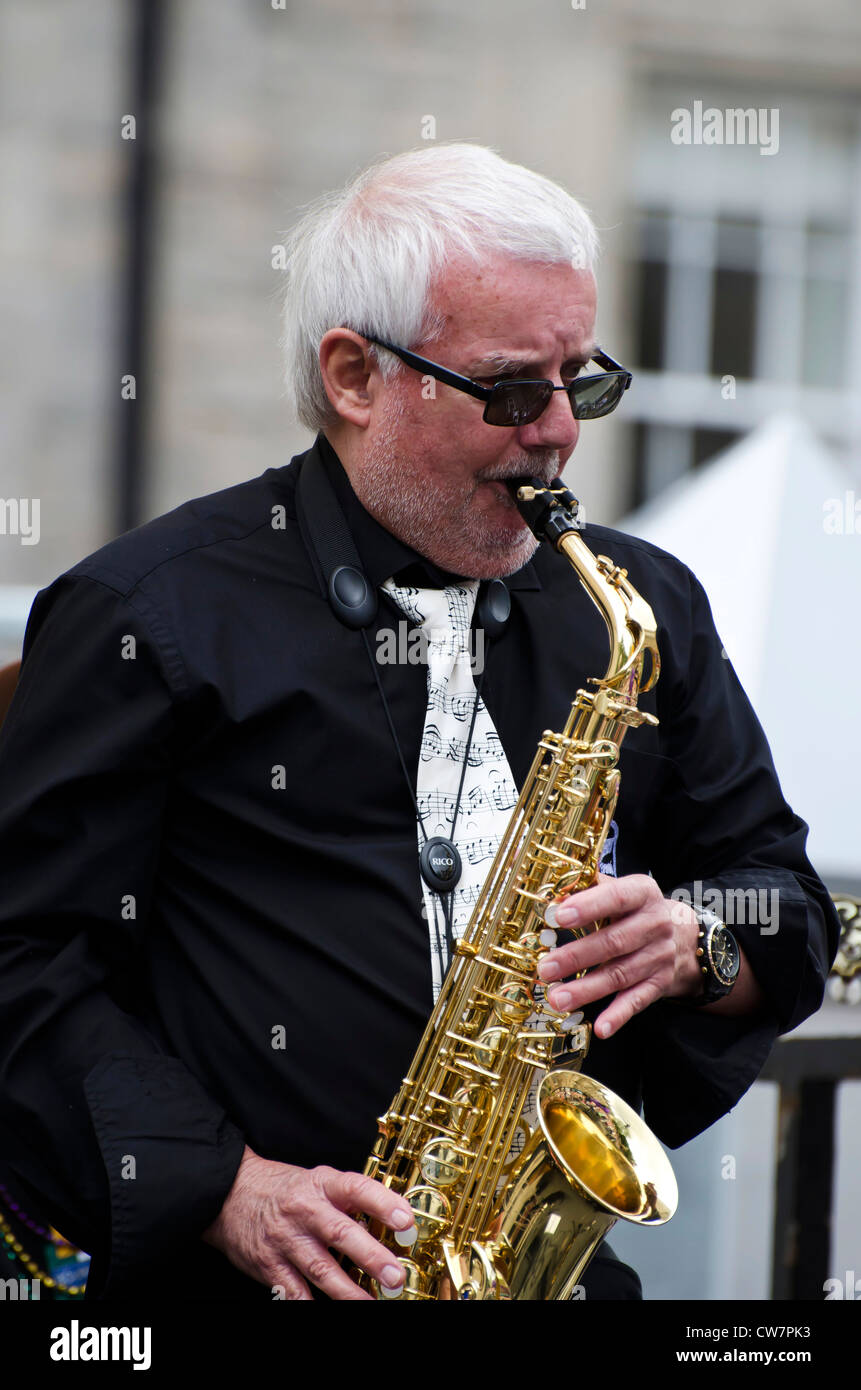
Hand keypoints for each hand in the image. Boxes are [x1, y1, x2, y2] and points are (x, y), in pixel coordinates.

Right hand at [201, 1146, 416, 1299]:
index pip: (357, 1190)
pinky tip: (330, 1312)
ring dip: (348, 1291)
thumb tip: (390, 1219)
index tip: (406, 1221)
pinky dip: (310, 1304)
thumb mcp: (317, 1181)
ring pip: (320, 1268)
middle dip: (371, 1257)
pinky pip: (293, 1291)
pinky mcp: (270, 1265)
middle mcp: (305, 1211)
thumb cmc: (283, 1189)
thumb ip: (348, 1200)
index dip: (383, 1204)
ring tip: (370, 1303)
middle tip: (395, 1275)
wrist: (230, 1192)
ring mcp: (286, 1240)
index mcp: (322, 1185)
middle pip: (341, 1233)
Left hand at [536, 873, 703, 1038]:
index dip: (589, 906)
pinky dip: (618, 1015)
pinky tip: (600, 1027)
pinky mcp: (659, 984)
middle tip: (546, 968)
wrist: (684, 937)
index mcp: (643, 893)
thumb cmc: (635, 910)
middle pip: (614, 942)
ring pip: (620, 975)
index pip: (617, 897)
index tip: (560, 916)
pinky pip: (637, 1001)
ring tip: (557, 998)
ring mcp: (659, 956)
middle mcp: (655, 924)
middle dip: (577, 956)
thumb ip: (590, 888)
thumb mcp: (621, 890)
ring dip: (587, 989)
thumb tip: (554, 896)